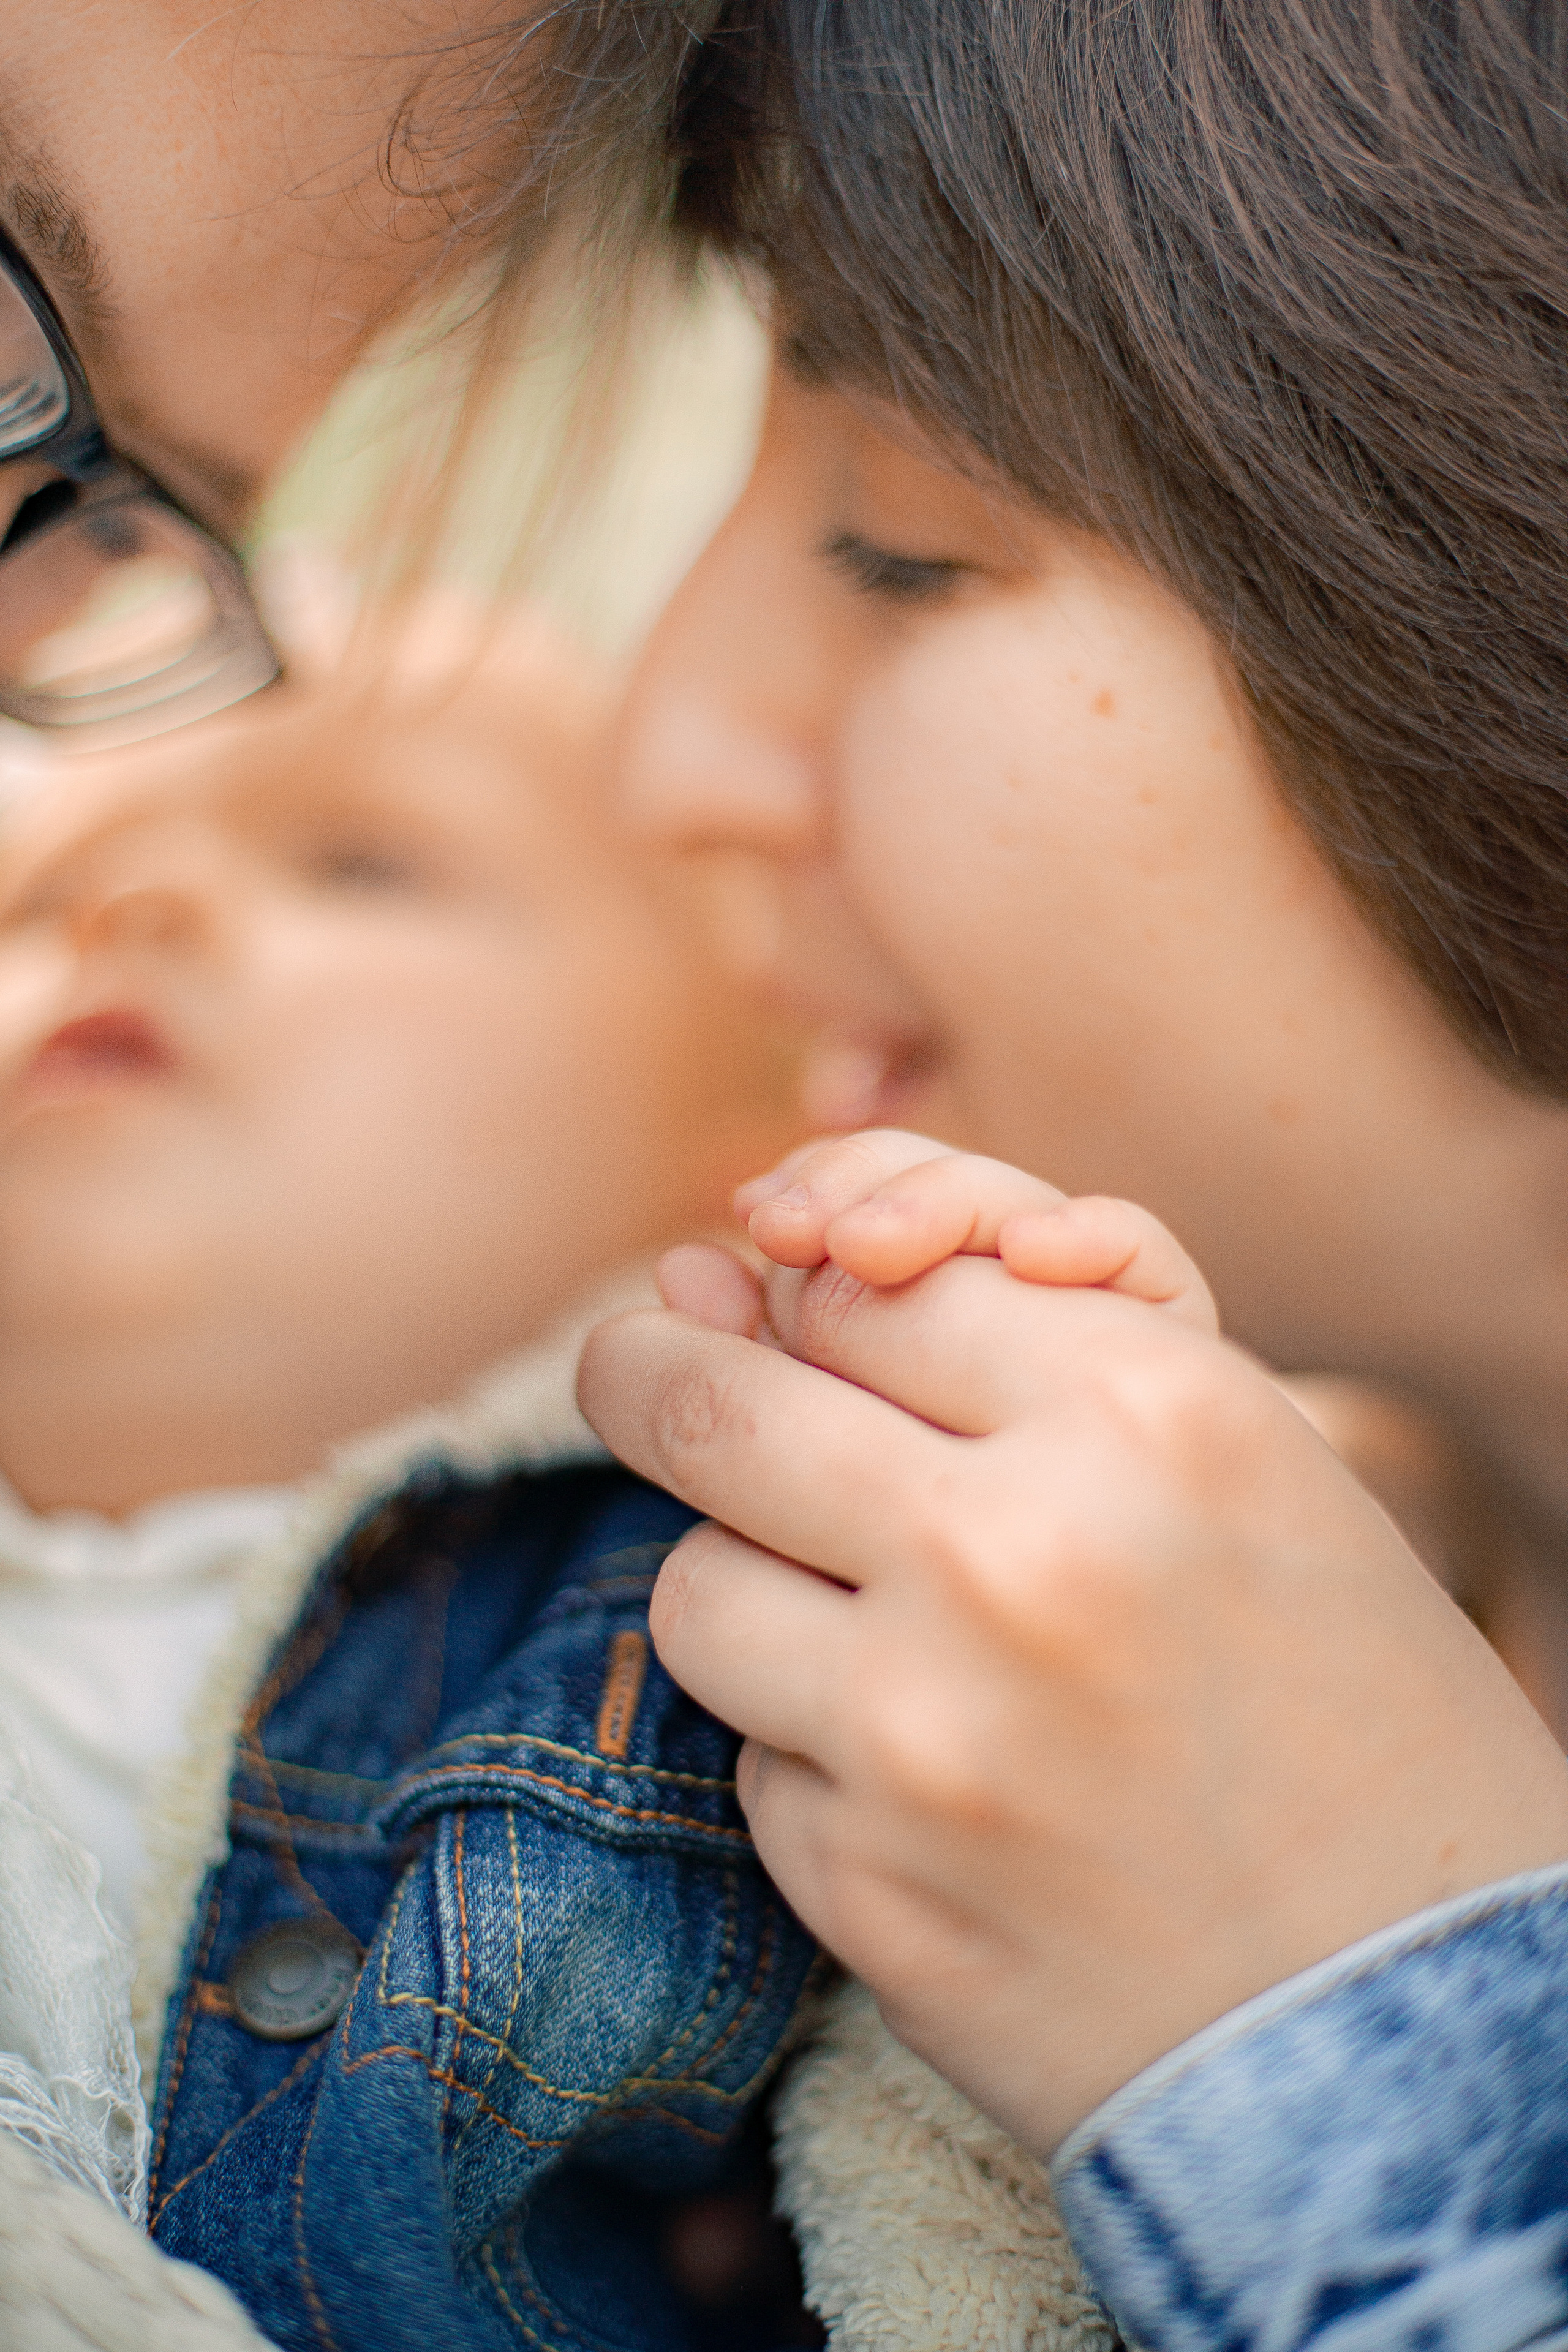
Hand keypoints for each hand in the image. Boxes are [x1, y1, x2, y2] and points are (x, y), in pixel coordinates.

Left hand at [578, 1134, 1567, 2154]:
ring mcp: (926, 1734)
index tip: (798, 1327)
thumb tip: (736, 1277)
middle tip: (648, 1376)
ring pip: (695, 1586)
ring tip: (854, 1622)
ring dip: (746, 1585)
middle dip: (653, 1378)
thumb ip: (1015, 1349)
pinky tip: (925, 1783)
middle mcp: (1019, 1554)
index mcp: (1148, 1412)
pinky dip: (810, 1753)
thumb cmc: (1350, 1710)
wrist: (1417, 2023)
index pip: (861, 1285)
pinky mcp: (867, 1894)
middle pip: (707, 1404)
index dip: (812, 1302)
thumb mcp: (1246, 1466)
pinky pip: (754, 1761)